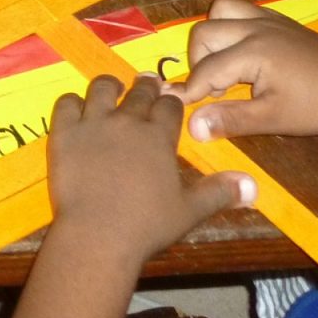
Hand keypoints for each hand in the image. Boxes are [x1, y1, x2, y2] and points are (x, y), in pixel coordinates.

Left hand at [45, 75, 254, 267]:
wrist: (98, 235)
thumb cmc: (147, 225)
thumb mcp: (189, 211)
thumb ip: (219, 193)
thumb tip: (253, 186)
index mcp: (159, 137)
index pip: (170, 106)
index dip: (172, 102)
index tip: (171, 100)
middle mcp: (128, 121)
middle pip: (140, 92)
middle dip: (146, 85)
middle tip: (147, 82)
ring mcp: (94, 123)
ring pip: (101, 88)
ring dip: (109, 86)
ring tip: (113, 87)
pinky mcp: (65, 133)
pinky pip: (66, 103)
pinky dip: (71, 102)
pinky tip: (75, 106)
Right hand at [166, 0, 317, 138]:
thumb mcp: (273, 119)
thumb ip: (230, 119)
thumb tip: (191, 126)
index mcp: (253, 50)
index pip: (206, 68)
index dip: (189, 90)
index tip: (178, 107)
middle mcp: (256, 25)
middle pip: (204, 31)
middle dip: (198, 61)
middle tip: (212, 91)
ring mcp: (268, 17)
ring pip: (220, 9)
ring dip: (212, 36)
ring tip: (223, 66)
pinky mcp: (278, 18)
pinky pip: (241, 9)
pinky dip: (230, 27)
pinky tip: (243, 55)